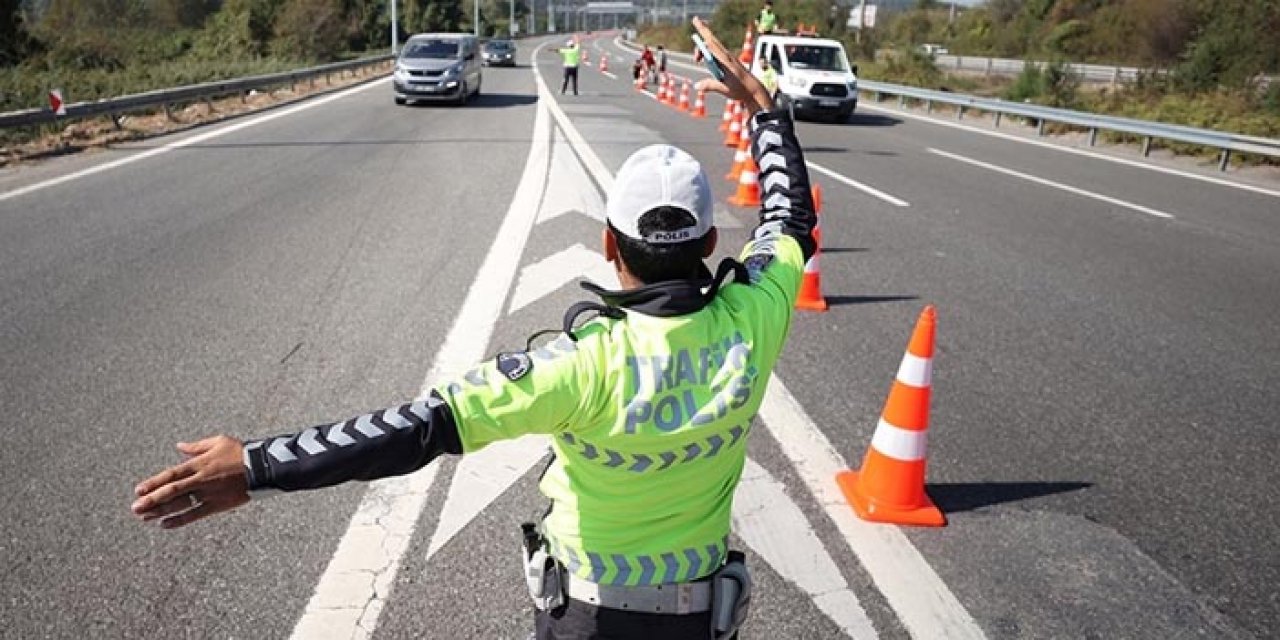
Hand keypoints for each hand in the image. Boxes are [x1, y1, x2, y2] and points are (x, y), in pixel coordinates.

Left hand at [131, 435, 249, 528]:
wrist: (262, 467)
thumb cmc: (240, 452)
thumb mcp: (218, 442)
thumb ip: (196, 446)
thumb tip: (179, 447)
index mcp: (199, 464)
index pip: (171, 474)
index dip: (154, 483)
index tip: (138, 490)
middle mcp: (200, 480)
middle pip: (171, 491)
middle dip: (151, 500)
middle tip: (135, 508)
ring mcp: (208, 494)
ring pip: (180, 504)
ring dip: (160, 511)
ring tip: (144, 517)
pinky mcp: (217, 505)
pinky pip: (195, 514)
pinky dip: (179, 520)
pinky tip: (165, 524)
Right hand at [691, 17, 772, 113]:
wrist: (753, 90)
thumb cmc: (741, 89)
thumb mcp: (724, 88)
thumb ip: (709, 85)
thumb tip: (696, 86)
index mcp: (725, 60)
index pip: (710, 43)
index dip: (703, 32)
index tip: (696, 23)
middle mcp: (726, 56)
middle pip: (712, 40)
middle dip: (703, 29)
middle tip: (695, 19)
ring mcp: (728, 58)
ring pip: (714, 45)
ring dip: (704, 44)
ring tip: (697, 57)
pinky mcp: (729, 62)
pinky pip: (717, 51)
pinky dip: (709, 49)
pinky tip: (705, 55)